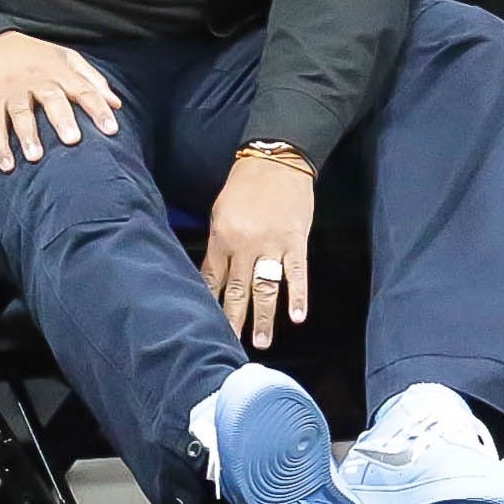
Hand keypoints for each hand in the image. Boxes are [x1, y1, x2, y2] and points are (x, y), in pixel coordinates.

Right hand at [0, 30, 122, 171]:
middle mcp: (37, 80)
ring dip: (28, 135)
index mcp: (60, 71)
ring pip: (21, 113)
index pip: (84, 90)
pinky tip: (7, 165)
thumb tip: (117, 104)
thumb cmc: (36, 56)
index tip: (112, 130)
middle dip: (63, 119)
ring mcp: (12, 91)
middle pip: (52, 99)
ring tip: (36, 157)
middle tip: (73, 140)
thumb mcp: (67, 59)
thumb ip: (93, 81)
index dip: (99, 109)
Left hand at [202, 154, 312, 347]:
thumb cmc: (246, 183)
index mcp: (222, 237)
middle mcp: (244, 245)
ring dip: (263, 317)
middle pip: (236, 291)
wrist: (278, 157)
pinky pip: (297, 272)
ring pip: (265, 288)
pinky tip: (298, 316)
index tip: (205, 326)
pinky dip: (299, 295)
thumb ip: (219, 243)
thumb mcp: (221, 210)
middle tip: (229, 346)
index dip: (209, 304)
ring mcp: (272, 244)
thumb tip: (216, 274)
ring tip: (260, 342)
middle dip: (233, 320)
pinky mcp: (296, 240)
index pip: (212, 279)